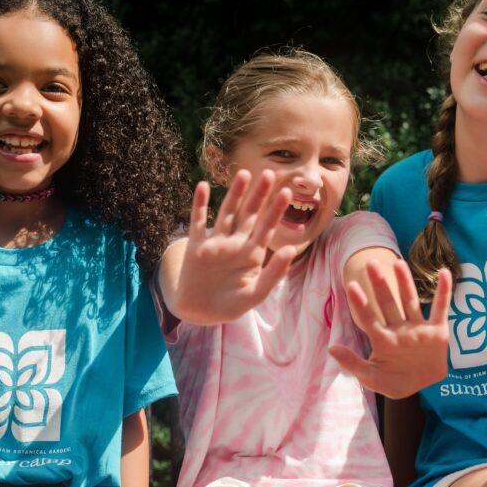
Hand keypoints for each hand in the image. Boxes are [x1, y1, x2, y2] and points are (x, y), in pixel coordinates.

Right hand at [169, 173, 296, 324]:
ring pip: (227, 213)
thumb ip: (273, 274)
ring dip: (234, 194)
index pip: (267, 227)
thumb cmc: (229, 306)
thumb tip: (291, 249)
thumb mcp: (255, 294)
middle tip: (270, 173)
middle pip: (249, 214)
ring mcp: (215, 244)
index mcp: (252, 255)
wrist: (200, 313)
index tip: (287, 192)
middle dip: (259, 195)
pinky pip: (197, 222)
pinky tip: (202, 186)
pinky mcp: (196, 247)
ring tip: (244, 173)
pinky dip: (199, 205)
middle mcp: (235, 244)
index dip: (276, 210)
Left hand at [329, 260, 450, 397]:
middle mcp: (399, 329)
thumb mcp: (371, 377)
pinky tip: (443, 272)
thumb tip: (332, 349)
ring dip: (405, 283)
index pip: (368, 318)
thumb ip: (353, 364)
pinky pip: (441, 308)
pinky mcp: (437, 331)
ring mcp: (418, 329)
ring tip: (398, 263)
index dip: (360, 303)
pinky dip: (443, 292)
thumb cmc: (392, 381)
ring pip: (410, 301)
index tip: (351, 285)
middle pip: (387, 303)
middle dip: (380, 284)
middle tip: (371, 263)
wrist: (419, 387)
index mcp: (382, 339)